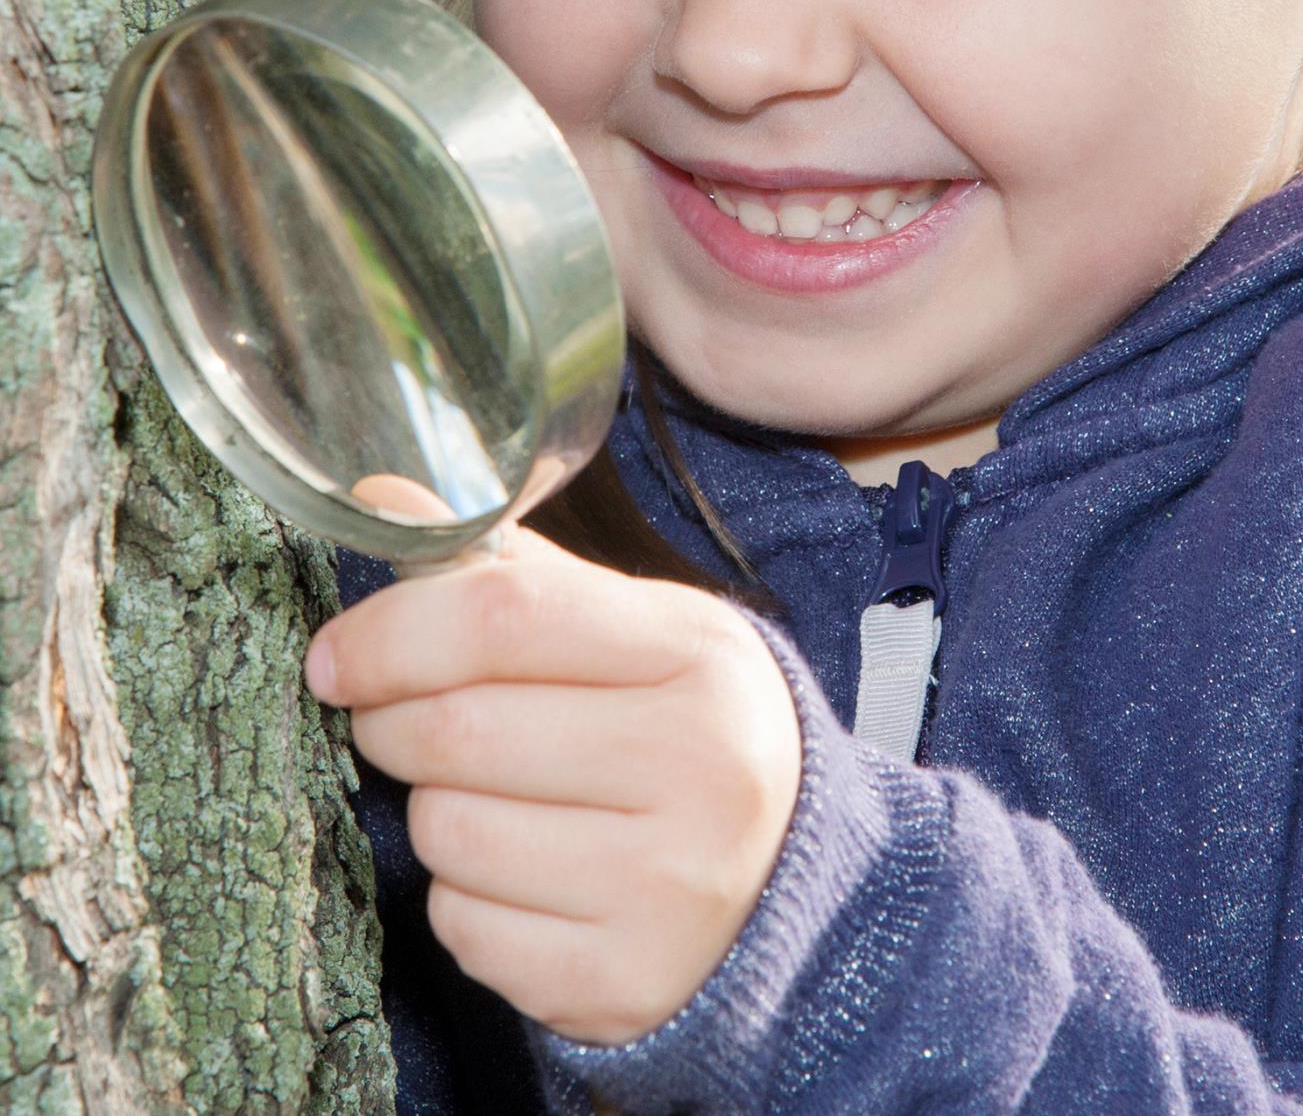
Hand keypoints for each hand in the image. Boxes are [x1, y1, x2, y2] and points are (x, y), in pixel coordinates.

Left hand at [304, 524, 802, 1044]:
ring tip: (492, 797)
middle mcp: (697, 769)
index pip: (505, 618)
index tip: (333, 654)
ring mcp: (665, 886)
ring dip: (433, 810)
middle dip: (390, 721)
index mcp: (696, 655)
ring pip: (450, 833)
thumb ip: (507, 574)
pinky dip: (463, 898)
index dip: (393, 631)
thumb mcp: (628, 628)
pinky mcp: (622, 984)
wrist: (785, 880)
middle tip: (391, 718)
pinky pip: (465, 929)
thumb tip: (382, 502)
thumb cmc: (682, 729)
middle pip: (461, 730)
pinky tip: (524, 872)